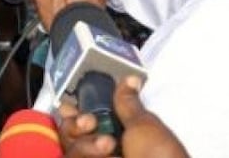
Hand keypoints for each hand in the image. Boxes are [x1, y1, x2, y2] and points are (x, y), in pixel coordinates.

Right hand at [60, 76, 188, 157]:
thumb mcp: (144, 126)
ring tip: (109, 147)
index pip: (84, 119)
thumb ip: (127, 103)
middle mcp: (104, 152)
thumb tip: (131, 79)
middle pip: (69, 134)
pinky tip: (105, 155)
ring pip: (70, 152)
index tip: (72, 107)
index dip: (74, 111)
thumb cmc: (159, 157)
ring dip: (85, 146)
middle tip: (91, 123)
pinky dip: (83, 155)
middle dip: (75, 125)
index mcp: (119, 135)